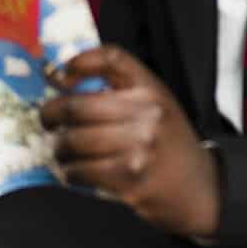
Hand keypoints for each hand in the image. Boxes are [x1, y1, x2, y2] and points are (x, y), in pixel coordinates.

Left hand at [40, 47, 221, 240]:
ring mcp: (138, 148)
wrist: (200, 189)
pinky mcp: (128, 180)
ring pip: (72, 141)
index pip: (111, 58)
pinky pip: (79, 171)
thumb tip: (62, 79)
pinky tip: (73, 171)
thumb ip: (121, 90)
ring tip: (60, 150)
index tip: (57, 74)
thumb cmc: (170, 144)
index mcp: (151, 90)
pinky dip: (69, 172)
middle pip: (77, 106)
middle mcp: (146, 114)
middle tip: (46, 119)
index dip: (77, 61)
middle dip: (50, 114)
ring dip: (58, 148)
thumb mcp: (157, 106)